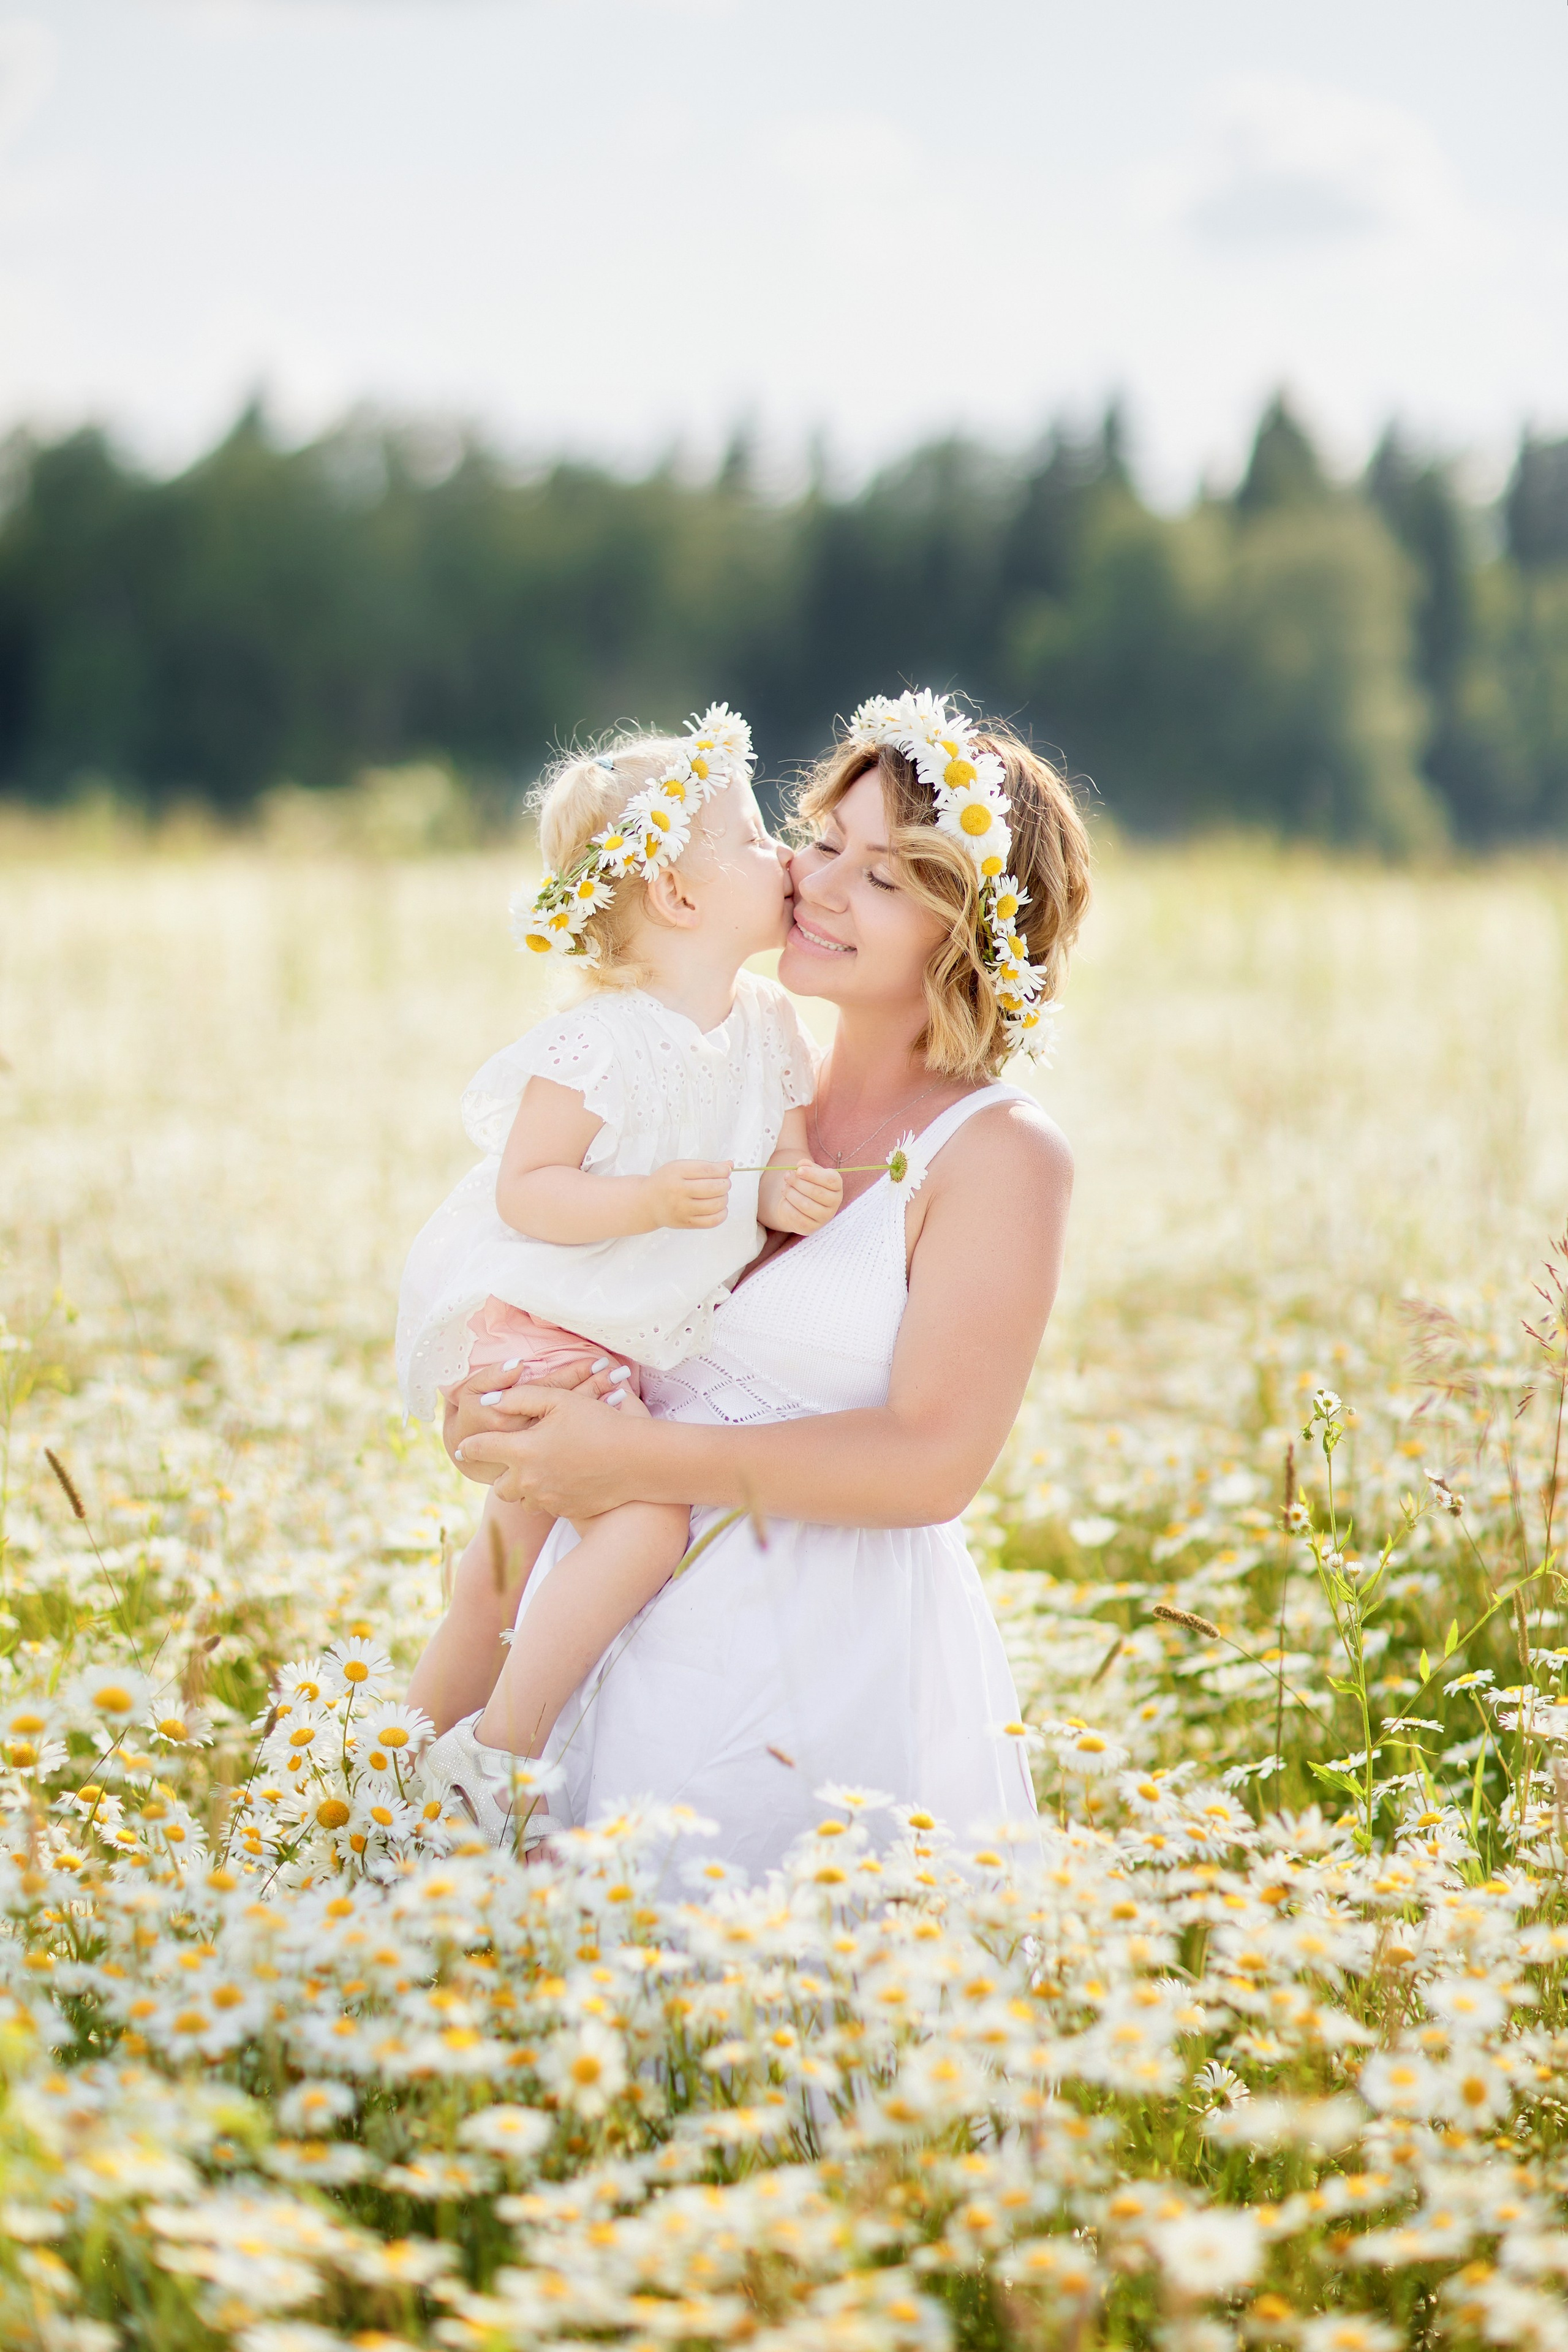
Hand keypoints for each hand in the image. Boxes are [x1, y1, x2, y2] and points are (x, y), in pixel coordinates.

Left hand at [453, 1386, 636, 1516]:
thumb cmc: (600, 1423)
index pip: (481, 1449)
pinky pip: (545, 1506)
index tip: (461, 1449)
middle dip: (499, 1473)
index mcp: (523, 1451)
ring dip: (523, 1487)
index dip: (468, 1447)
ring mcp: (547, 1500)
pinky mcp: (565, 1511)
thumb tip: (487, 1401)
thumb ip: (519, 1398)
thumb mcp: (560, 1400)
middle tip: (509, 1462)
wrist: (637, 1462)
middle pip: (498, 1485)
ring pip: (521, 1500)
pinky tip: (563, 1480)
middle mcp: (529, 1481)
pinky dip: (546, 1495)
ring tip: (537, 1471)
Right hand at [644, 1159, 731, 1230]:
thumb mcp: (681, 1167)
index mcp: (677, 1172)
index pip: (708, 1170)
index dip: (723, 1170)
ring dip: (724, 1198)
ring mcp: (682, 1209)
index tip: (726, 1171)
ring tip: (720, 1195)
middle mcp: (678, 1191)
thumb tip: (729, 1165)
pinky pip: (712, 1221)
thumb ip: (706, 1166)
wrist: (647, 1203)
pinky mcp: (686, 1223)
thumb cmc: (666, 1182)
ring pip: (716, 1205)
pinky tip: (719, 1208)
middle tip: (723, 1183)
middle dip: (725, 1184)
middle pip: (714, 1188)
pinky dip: (722, 1214)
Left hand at [776, 1160, 841, 1233]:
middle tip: (787, 1176)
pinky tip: (785, 1200)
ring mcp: (824, 1217)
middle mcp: (834, 1202)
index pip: (830, 1180)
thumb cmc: (807, 1184)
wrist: (799, 1205)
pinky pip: (797, 1217)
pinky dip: (787, 1206)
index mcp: (837, 1186)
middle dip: (797, 1182)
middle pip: (816, 1192)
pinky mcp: (811, 1228)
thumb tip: (801, 1164)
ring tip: (785, 1188)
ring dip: (791, 1193)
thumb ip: (806, 1166)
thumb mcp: (808, 1172)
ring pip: (805, 1205)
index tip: (798, 1170)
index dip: (813, 1174)